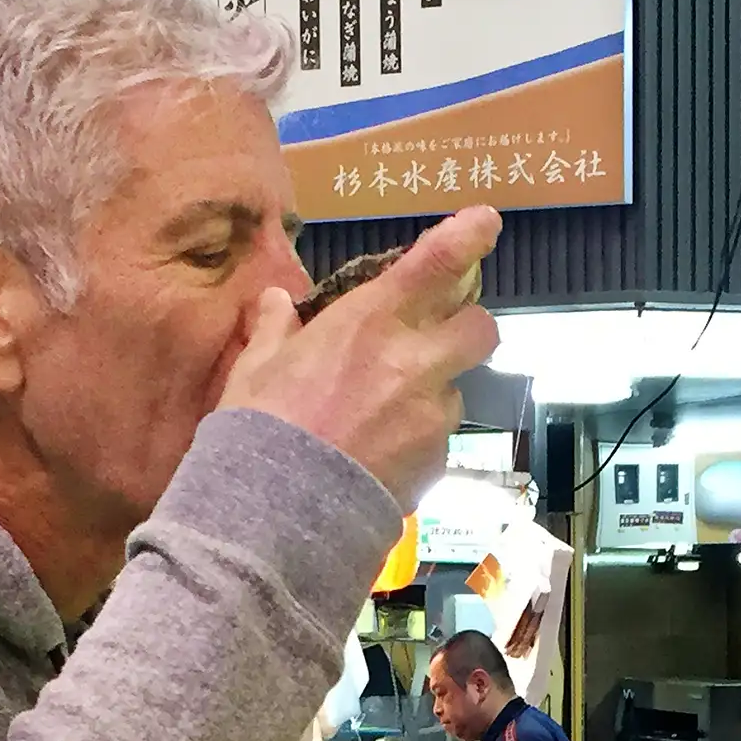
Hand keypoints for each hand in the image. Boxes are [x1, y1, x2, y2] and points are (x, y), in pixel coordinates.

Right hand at [217, 209, 503, 509]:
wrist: (280, 516)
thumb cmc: (261, 430)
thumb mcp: (255, 370)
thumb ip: (274, 330)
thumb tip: (275, 300)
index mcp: (371, 322)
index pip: (439, 262)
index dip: (470, 237)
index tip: (485, 224)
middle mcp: (415, 362)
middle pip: (480, 327)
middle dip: (467, 326)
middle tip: (438, 337)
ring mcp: (431, 415)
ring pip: (458, 390)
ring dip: (435, 393)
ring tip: (388, 417)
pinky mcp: (436, 463)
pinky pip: (439, 442)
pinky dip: (419, 443)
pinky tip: (380, 457)